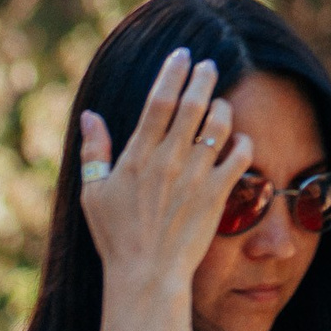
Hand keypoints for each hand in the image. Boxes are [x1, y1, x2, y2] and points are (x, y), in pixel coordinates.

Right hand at [76, 48, 251, 293]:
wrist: (146, 274)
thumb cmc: (115, 237)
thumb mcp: (93, 194)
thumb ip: (93, 152)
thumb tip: (89, 116)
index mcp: (137, 157)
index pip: (159, 101)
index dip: (172, 73)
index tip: (182, 55)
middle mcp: (169, 160)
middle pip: (193, 104)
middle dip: (204, 78)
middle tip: (210, 65)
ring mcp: (195, 176)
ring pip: (220, 124)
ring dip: (222, 107)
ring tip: (220, 103)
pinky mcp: (217, 193)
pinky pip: (240, 155)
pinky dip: (242, 142)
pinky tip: (236, 140)